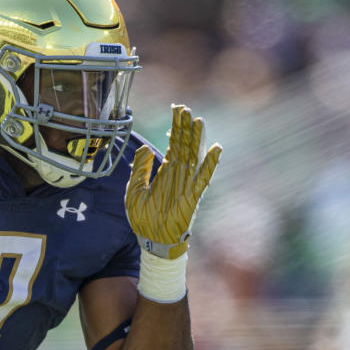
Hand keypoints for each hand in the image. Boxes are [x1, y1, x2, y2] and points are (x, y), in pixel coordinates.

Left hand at [126, 105, 221, 258]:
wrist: (151, 241)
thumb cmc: (143, 219)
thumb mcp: (134, 190)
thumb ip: (140, 169)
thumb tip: (147, 148)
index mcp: (165, 172)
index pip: (173, 145)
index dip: (175, 128)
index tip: (176, 109)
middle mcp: (178, 175)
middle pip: (184, 146)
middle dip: (184, 127)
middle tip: (185, 108)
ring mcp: (186, 185)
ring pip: (194, 157)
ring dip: (196, 139)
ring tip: (198, 120)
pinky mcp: (192, 197)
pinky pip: (203, 178)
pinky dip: (210, 164)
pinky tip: (216, 149)